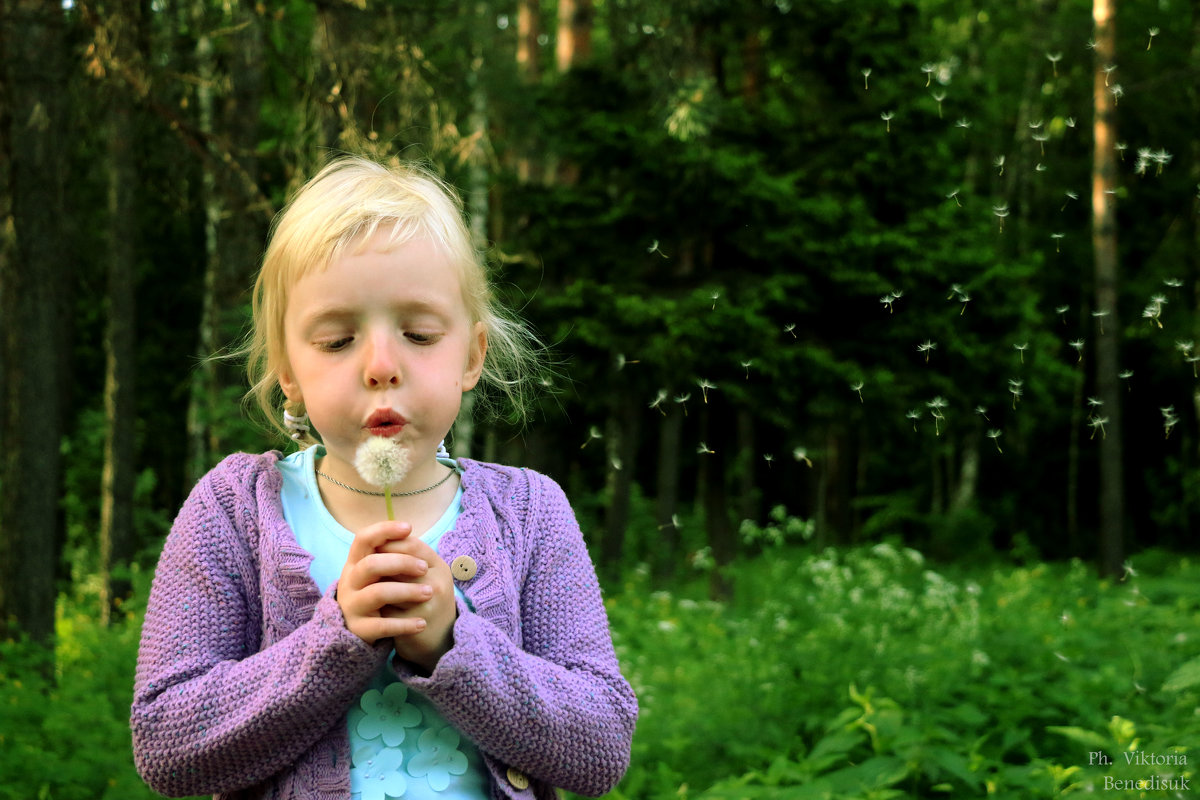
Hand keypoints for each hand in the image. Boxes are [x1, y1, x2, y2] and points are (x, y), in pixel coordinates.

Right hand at [336, 521, 432, 643]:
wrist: (362, 629)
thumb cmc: (378, 590)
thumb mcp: (381, 571)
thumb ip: (392, 553)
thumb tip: (408, 532)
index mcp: (355, 562)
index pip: (363, 538)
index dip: (384, 530)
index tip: (409, 528)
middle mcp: (349, 582)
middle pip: (371, 565)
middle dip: (401, 563)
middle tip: (425, 568)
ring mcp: (352, 606)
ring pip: (378, 593)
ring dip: (407, 592)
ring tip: (429, 593)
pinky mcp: (358, 629)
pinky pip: (381, 626)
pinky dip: (404, 625)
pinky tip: (422, 623)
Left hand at [377, 535, 457, 673]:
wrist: (440, 639)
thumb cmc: (425, 601)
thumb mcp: (425, 576)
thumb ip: (406, 557)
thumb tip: (376, 541)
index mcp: (439, 566)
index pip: (411, 544)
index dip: (388, 544)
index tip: (374, 550)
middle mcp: (438, 582)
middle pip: (399, 563)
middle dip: (379, 566)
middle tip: (370, 571)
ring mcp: (428, 604)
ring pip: (389, 587)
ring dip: (376, 587)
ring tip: (371, 590)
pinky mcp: (416, 623)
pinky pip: (387, 611)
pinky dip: (379, 610)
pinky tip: (377, 611)